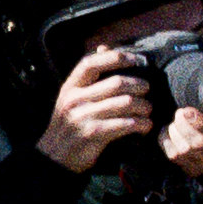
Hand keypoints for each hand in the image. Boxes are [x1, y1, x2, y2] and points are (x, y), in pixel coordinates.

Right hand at [45, 43, 169, 169]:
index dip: (115, 57)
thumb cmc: (69, 124)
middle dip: (139, 85)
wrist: (54, 156)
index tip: (136, 59)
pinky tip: (145, 126)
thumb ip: (88, 77)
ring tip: (148, 110)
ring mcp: (83, 117)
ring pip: (125, 103)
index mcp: (70, 87)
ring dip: (144, 106)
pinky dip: (141, 124)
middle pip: (116, 83)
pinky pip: (125, 124)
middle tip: (148, 90)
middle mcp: (74, 100)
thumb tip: (104, 47)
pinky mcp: (93, 134)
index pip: (91, 63)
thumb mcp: (71, 98)